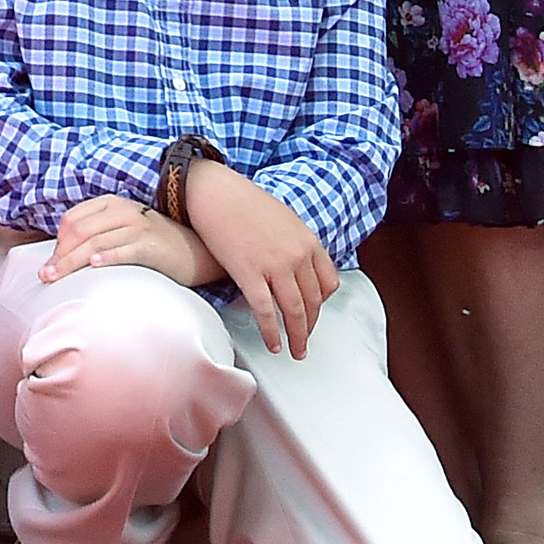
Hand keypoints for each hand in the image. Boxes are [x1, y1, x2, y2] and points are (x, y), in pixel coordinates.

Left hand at [42, 192, 217, 289]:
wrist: (195, 251)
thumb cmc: (151, 243)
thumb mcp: (121, 229)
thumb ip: (96, 233)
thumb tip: (62, 254)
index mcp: (110, 204)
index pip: (72, 220)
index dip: (57, 242)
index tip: (51, 264)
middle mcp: (122, 211)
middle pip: (79, 232)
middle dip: (59, 255)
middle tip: (45, 276)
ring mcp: (138, 226)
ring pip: (95, 242)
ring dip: (72, 261)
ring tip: (56, 277)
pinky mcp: (151, 245)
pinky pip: (125, 250)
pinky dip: (108, 257)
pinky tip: (95, 266)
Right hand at [177, 162, 340, 356]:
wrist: (215, 192)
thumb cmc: (243, 201)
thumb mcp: (282, 218)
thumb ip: (294, 243)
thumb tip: (293, 265)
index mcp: (308, 240)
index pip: (329, 282)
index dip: (322, 303)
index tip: (314, 313)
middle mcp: (296, 255)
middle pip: (313, 301)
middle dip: (310, 326)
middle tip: (304, 341)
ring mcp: (275, 266)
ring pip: (294, 311)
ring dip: (297, 336)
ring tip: (295, 351)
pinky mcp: (249, 274)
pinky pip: (265, 311)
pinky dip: (271, 332)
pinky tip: (273, 344)